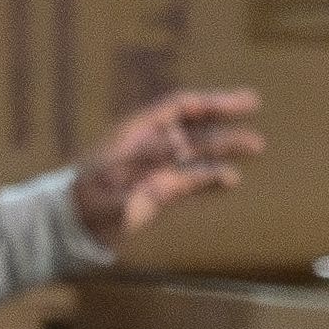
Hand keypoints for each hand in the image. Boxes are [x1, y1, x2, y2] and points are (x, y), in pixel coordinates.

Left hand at [72, 88, 264, 245]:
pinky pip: (192, 178)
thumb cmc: (86, 204)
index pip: (177, 108)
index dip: (210, 102)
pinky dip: (211, 177)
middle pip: (194, 127)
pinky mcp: (161, 189)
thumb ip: (138, 184)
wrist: (72, 226)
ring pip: (198, 151)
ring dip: (225, 149)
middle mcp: (150, 145)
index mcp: (134, 134)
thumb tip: (168, 176)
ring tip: (256, 146)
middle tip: (255, 115)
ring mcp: (157, 167)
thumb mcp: (108, 194)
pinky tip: (230, 179)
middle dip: (225, 122)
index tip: (242, 102)